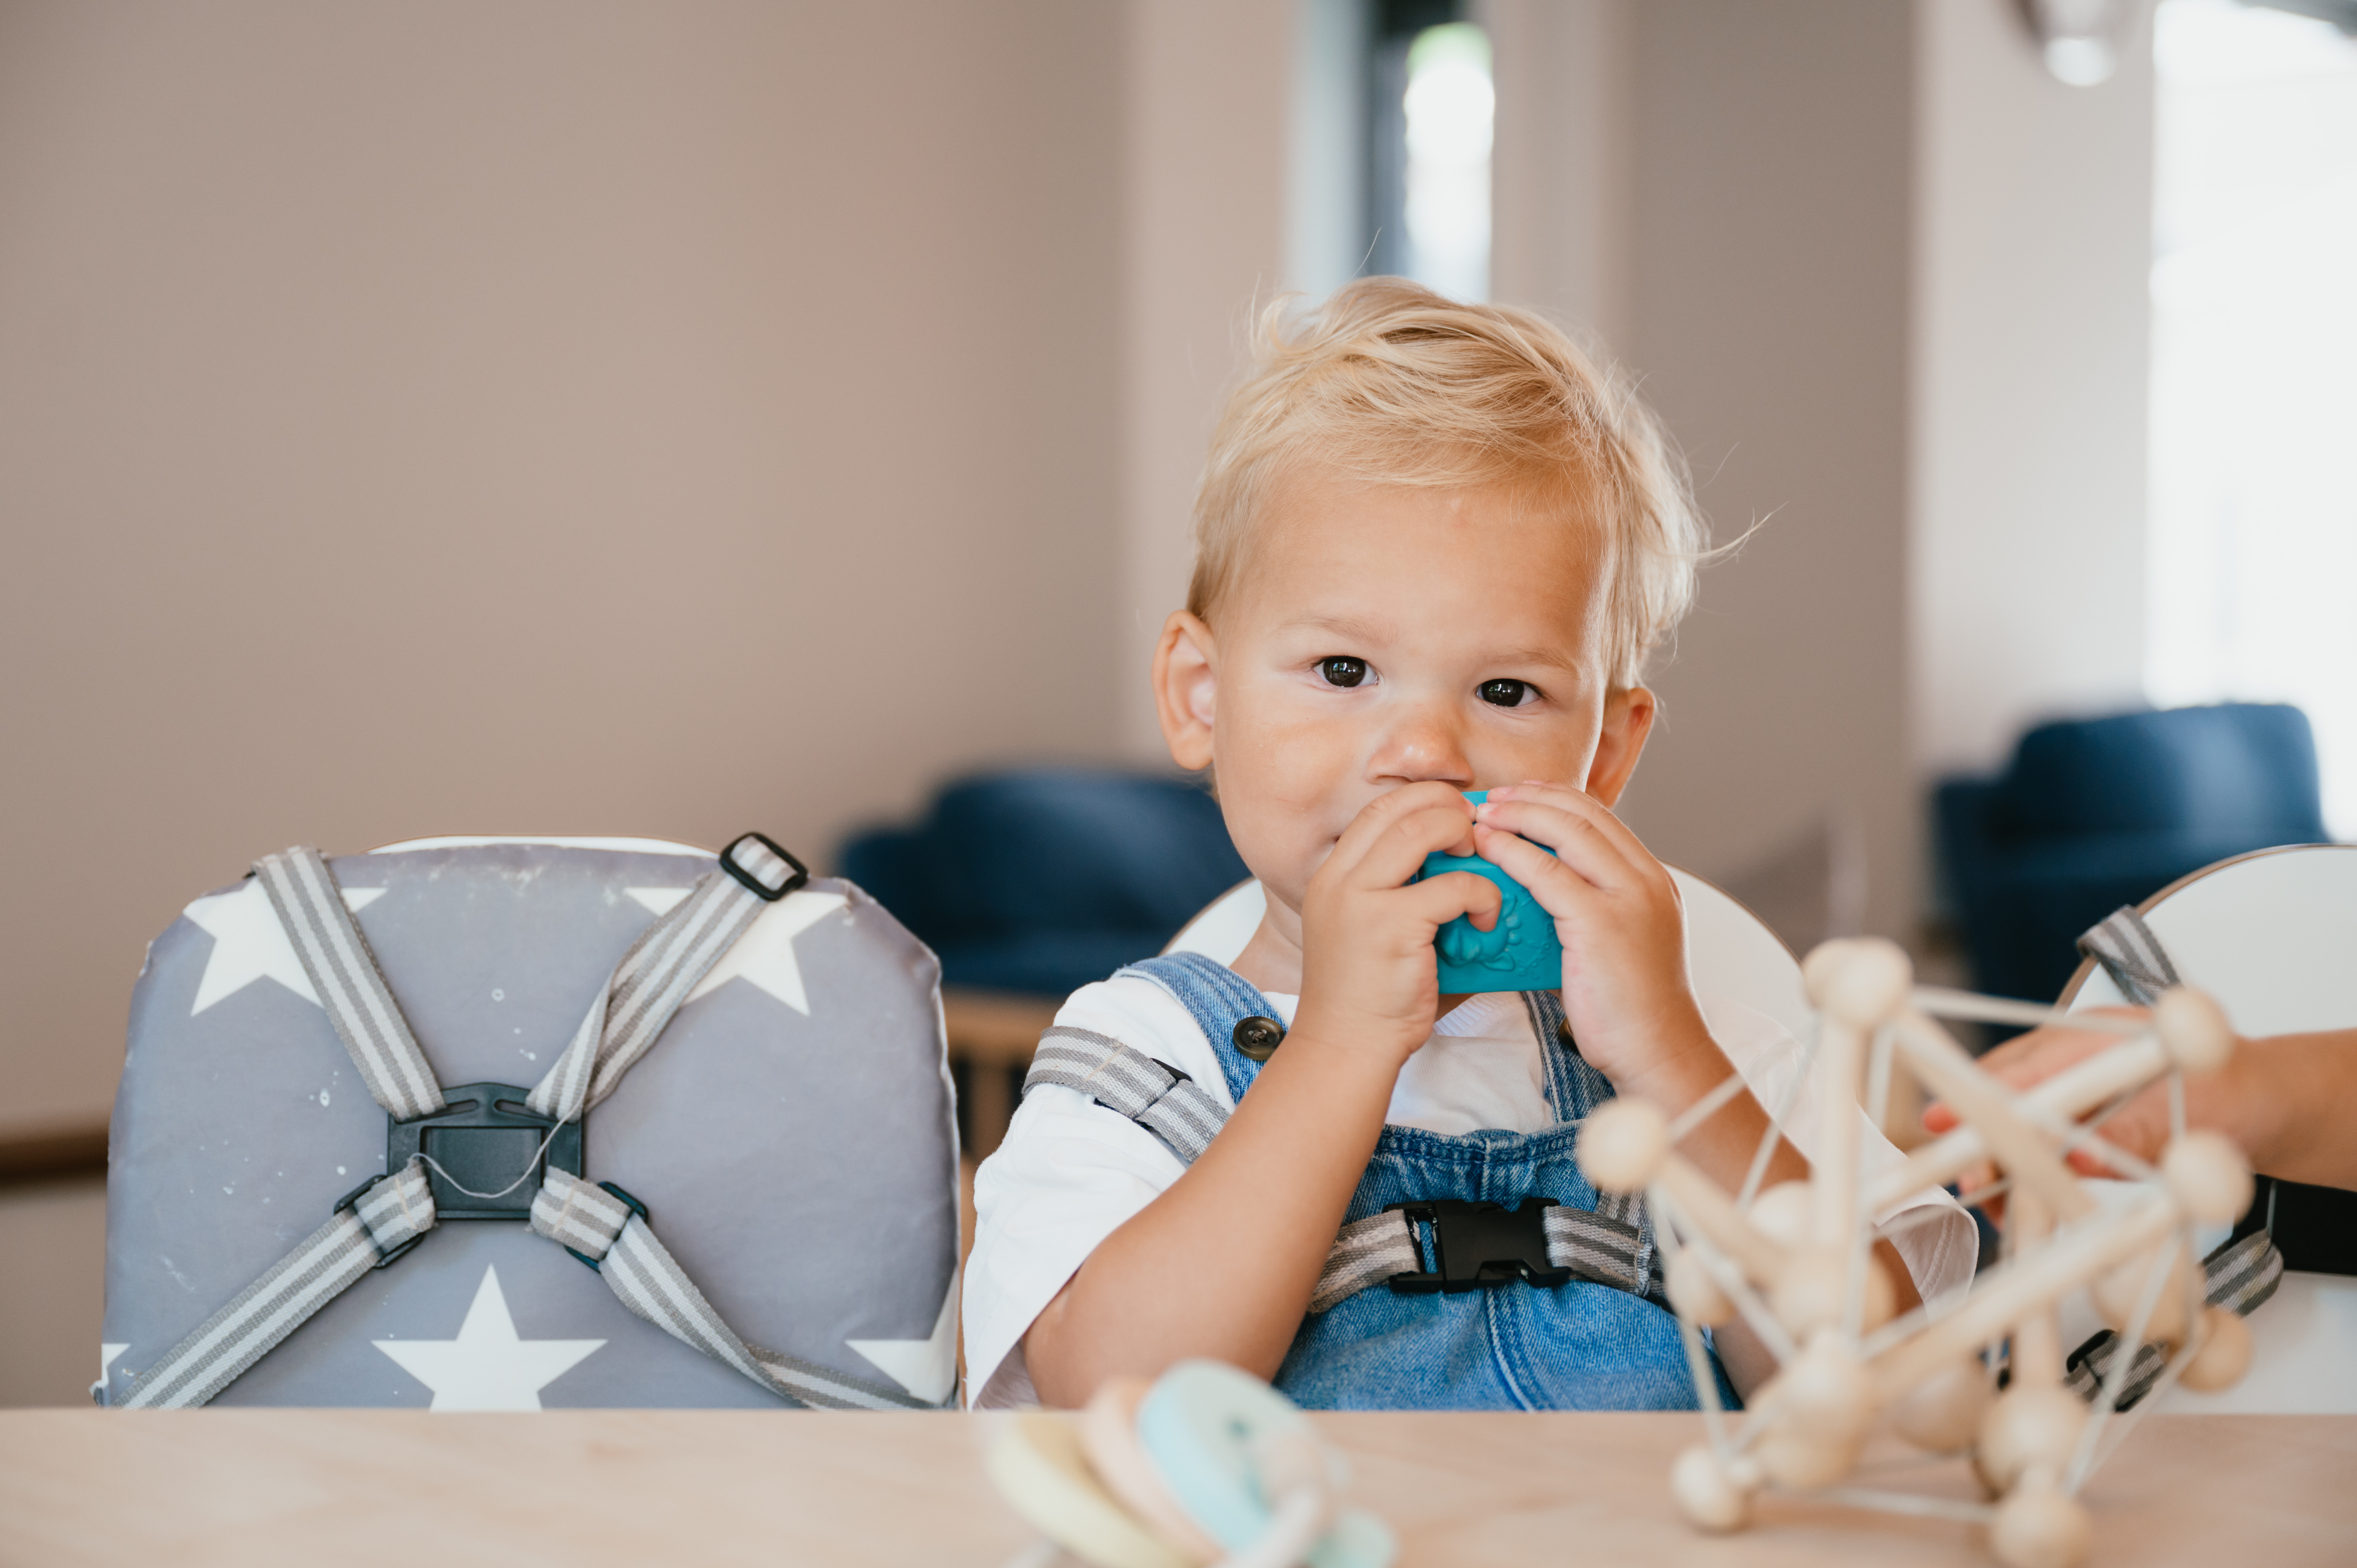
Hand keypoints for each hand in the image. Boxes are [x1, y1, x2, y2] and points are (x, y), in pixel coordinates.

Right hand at [1293, 782, 1503, 1069]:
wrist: (1346, 1047)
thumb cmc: (1369, 994)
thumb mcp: (1369, 928)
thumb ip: (1401, 891)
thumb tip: (1464, 861)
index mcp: (1334, 875)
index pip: (1380, 808)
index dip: (1425, 800)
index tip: (1458, 818)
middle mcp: (1340, 878)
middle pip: (1402, 806)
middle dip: (1450, 809)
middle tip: (1478, 836)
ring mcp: (1361, 898)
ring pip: (1424, 829)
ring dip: (1465, 839)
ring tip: (1481, 867)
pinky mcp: (1391, 925)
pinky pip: (1454, 886)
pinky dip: (1483, 895)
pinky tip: (1485, 920)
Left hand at [1470, 782, 1715, 1101]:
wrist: (1658, 1050)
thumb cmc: (1631, 1006)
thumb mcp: (1623, 941)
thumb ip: (1597, 906)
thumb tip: (1551, 885)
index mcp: (1652, 880)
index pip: (1601, 819)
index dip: (1557, 799)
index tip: (1521, 795)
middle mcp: (1646, 881)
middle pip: (1585, 816)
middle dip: (1533, 798)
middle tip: (1493, 796)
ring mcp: (1628, 899)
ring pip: (1568, 834)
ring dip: (1519, 816)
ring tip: (1483, 814)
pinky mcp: (1602, 924)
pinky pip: (1549, 874)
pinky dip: (1514, 853)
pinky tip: (1490, 847)